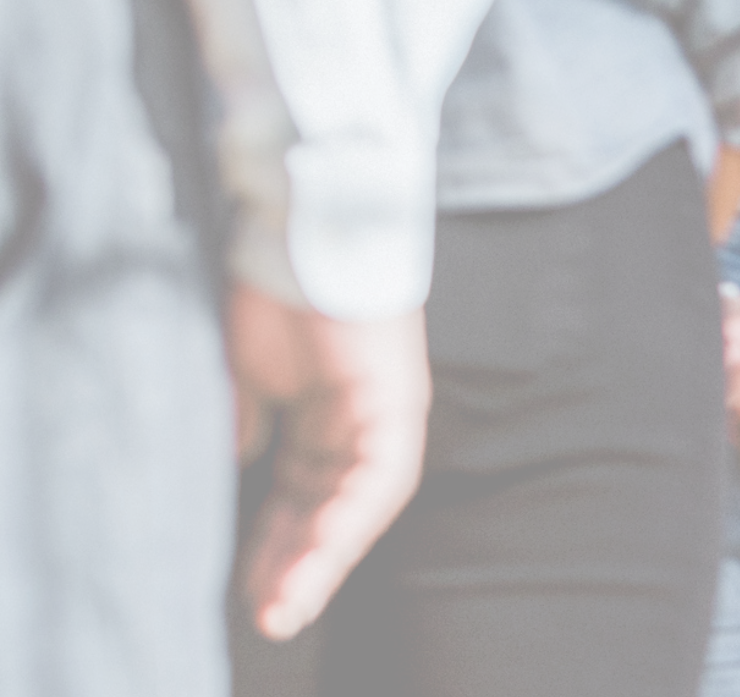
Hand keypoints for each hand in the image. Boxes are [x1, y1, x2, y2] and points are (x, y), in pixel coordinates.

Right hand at [227, 284, 429, 641]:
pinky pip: (378, 476)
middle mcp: (363, 426)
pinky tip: (320, 552)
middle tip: (268, 621)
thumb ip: (251, 422)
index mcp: (330, 422)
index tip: (248, 594)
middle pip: (331, 515)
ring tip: (285, 606)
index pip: (304, 501)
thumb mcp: (250, 373)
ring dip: (320, 559)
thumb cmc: (274, 289)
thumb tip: (238, 462)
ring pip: (358, 510)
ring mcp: (384, 415)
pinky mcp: (394, 402)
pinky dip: (348, 517)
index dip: (275, 548)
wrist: (299, 225)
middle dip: (295, 568)